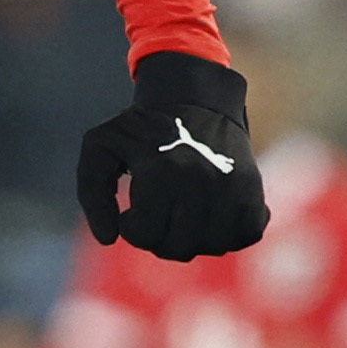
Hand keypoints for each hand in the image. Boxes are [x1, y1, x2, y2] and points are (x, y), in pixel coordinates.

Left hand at [77, 51, 267, 259]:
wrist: (197, 99)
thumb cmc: (143, 129)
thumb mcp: (101, 147)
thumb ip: (91, 193)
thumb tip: (108, 238)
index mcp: (162, 174)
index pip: (146, 236)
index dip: (133, 228)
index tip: (133, 210)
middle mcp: (201, 184)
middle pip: (179, 248)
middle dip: (162, 236)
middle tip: (158, 211)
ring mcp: (232, 190)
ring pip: (213, 247)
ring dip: (195, 236)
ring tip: (184, 212)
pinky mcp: (255, 191)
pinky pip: (244, 236)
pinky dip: (230, 231)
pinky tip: (213, 211)